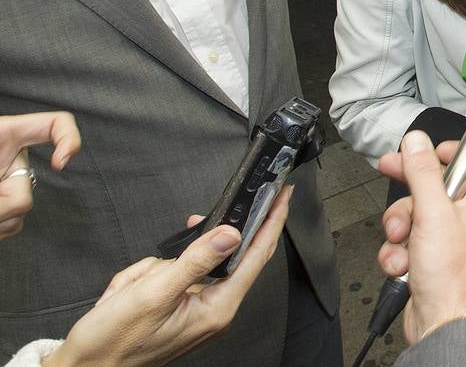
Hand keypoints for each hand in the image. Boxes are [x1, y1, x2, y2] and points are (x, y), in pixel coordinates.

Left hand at [0, 111, 80, 239]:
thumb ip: (5, 189)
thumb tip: (21, 205)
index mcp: (6, 134)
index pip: (57, 123)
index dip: (70, 139)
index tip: (62, 164)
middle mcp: (10, 159)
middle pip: (27, 188)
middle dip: (2, 205)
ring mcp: (7, 182)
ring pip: (20, 211)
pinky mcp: (4, 207)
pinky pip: (14, 225)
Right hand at [47, 188, 291, 366]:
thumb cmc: (112, 341)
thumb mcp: (152, 294)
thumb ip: (195, 261)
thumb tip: (230, 234)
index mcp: (217, 309)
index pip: (256, 256)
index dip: (271, 222)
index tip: (282, 196)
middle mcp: (214, 310)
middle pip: (224, 257)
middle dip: (197, 244)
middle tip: (193, 225)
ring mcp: (196, 309)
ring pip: (188, 263)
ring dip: (154, 270)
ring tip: (127, 291)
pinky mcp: (178, 307)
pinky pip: (170, 275)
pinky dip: (146, 277)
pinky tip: (126, 292)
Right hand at [377, 133, 465, 344]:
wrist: (443, 324)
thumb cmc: (453, 275)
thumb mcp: (433, 213)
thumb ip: (423, 173)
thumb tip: (417, 141)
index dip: (454, 150)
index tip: (429, 149)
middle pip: (438, 183)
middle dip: (411, 187)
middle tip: (389, 168)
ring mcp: (451, 236)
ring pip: (417, 211)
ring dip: (400, 225)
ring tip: (401, 240)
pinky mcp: (433, 256)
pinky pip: (409, 238)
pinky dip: (399, 249)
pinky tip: (401, 263)